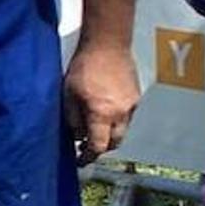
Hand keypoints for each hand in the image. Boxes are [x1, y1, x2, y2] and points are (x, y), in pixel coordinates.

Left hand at [64, 41, 139, 166]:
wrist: (107, 45)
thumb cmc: (84, 67)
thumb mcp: (68, 94)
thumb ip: (73, 119)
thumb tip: (77, 135)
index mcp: (103, 114)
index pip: (99, 146)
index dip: (88, 156)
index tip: (80, 161)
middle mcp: (121, 113)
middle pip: (115, 142)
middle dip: (101, 148)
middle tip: (86, 147)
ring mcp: (132, 105)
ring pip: (122, 130)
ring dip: (109, 134)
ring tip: (93, 128)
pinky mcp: (136, 97)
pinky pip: (126, 117)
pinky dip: (115, 120)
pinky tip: (103, 112)